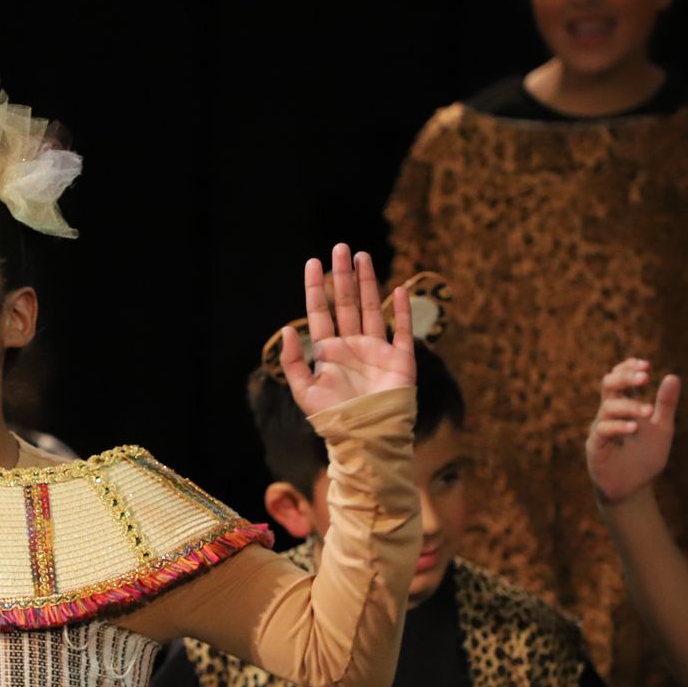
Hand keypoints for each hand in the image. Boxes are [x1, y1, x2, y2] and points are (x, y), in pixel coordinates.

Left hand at [278, 245, 415, 417]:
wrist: (365, 439)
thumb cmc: (332, 419)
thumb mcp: (304, 391)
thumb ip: (294, 361)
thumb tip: (285, 329)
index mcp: (329, 351)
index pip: (321, 312)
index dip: (317, 287)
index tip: (313, 262)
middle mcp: (353, 346)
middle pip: (347, 303)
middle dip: (343, 276)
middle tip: (341, 248)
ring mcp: (377, 350)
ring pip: (372, 308)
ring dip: (368, 282)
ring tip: (362, 256)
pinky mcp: (400, 359)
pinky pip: (403, 330)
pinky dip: (402, 310)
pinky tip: (399, 289)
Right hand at [586, 359, 679, 504]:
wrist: (634, 489)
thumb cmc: (645, 457)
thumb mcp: (662, 428)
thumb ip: (666, 404)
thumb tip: (673, 376)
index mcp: (624, 406)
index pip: (620, 378)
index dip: (629, 368)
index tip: (647, 366)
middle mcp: (609, 414)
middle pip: (608, 385)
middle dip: (624, 377)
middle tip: (644, 377)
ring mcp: (600, 429)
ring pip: (607, 407)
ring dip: (629, 405)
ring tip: (648, 411)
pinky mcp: (595, 447)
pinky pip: (603, 430)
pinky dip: (618, 426)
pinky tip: (634, 428)